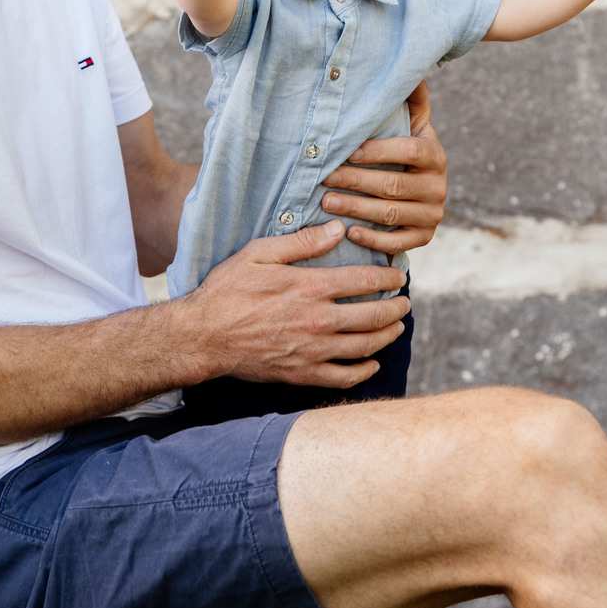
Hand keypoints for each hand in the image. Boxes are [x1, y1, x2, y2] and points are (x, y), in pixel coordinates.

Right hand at [183, 220, 409, 389]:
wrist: (202, 337)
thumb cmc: (226, 290)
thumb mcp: (259, 254)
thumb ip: (301, 242)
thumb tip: (337, 229)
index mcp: (309, 287)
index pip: (364, 279)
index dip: (388, 276)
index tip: (398, 275)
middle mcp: (317, 320)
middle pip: (373, 315)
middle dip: (396, 307)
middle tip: (404, 302)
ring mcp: (312, 351)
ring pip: (365, 346)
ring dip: (387, 336)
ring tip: (397, 327)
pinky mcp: (301, 374)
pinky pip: (344, 378)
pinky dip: (364, 372)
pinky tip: (372, 363)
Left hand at [319, 80, 446, 253]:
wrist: (421, 195)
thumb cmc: (405, 152)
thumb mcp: (413, 126)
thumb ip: (412, 101)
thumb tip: (412, 70)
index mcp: (434, 154)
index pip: (410, 150)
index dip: (379, 151)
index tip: (348, 152)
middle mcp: (438, 186)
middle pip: (394, 184)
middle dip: (356, 181)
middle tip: (325, 179)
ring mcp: (433, 214)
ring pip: (391, 213)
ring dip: (356, 208)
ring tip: (327, 202)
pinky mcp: (424, 237)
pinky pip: (398, 242)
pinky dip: (374, 239)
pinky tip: (350, 233)